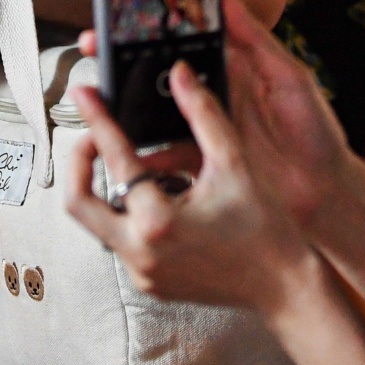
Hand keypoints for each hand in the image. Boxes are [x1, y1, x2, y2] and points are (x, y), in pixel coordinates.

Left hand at [65, 62, 313, 314]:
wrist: (286, 290)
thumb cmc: (267, 231)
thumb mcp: (235, 164)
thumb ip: (203, 114)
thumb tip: (180, 74)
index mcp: (159, 221)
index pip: (114, 160)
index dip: (96, 119)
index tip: (82, 94)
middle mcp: (141, 252)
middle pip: (78, 202)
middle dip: (78, 163)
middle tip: (92, 137)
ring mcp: (141, 273)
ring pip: (98, 222)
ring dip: (108, 187)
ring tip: (136, 163)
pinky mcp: (148, 283)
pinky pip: (121, 240)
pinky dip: (129, 212)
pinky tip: (158, 195)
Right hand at [77, 0, 352, 227]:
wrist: (325, 196)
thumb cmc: (316, 134)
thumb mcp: (290, 78)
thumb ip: (257, 40)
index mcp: (228, 70)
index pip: (181, 42)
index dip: (151, 30)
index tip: (122, 17)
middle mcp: (209, 97)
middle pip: (155, 74)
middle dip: (121, 62)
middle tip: (93, 49)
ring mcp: (200, 132)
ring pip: (150, 113)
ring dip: (123, 105)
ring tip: (98, 96)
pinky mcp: (197, 164)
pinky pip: (161, 157)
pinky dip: (140, 155)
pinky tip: (122, 149)